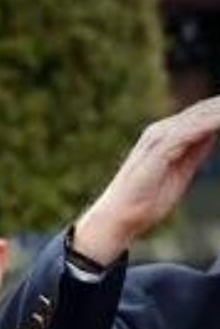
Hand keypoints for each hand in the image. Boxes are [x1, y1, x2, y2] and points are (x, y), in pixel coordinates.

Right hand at [75, 94, 219, 263]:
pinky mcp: (159, 150)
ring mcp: (158, 139)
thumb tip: (213, 133)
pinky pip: (191, 131)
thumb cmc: (145, 200)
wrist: (118, 218)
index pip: (203, 114)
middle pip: (204, 110)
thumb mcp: (180, 171)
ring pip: (200, 117)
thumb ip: (195, 150)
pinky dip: (212, 124)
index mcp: (166, 135)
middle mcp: (161, 131)